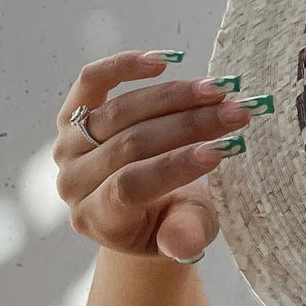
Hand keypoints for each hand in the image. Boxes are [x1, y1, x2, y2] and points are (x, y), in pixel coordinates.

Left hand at [53, 50, 255, 263]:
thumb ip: (183, 238)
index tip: (222, 150)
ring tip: (219, 90)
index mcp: (97, 218)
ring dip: (175, 96)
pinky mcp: (72, 115)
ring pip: (120, 111)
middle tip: (237, 113)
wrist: (142, 209)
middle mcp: (73, 181)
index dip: (175, 166)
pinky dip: (124, 67)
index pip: (132, 186)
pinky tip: (163, 61)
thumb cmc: (169, 222)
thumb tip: (184, 244)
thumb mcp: (184, 237)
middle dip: (190, 125)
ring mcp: (68, 146)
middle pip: (131, 144)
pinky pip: (91, 82)